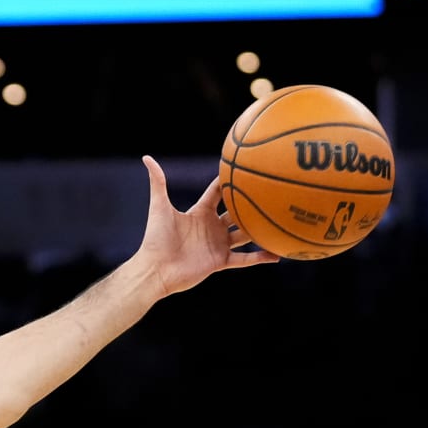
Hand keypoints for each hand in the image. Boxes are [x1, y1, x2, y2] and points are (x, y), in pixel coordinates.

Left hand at [133, 155, 277, 297]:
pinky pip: (244, 260)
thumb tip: (147, 158)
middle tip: (271, 192)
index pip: (218, 193)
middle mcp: (211, 227)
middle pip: (236, 212)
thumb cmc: (155, 238)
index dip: (230, 181)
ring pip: (244, 235)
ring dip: (260, 229)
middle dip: (251, 204)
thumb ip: (158, 182)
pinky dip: (260, 257)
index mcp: (199, 212)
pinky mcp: (219, 261)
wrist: (155, 270)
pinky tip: (278, 254)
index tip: (247, 168)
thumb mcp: (159, 207)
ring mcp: (217, 244)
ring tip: (281, 220)